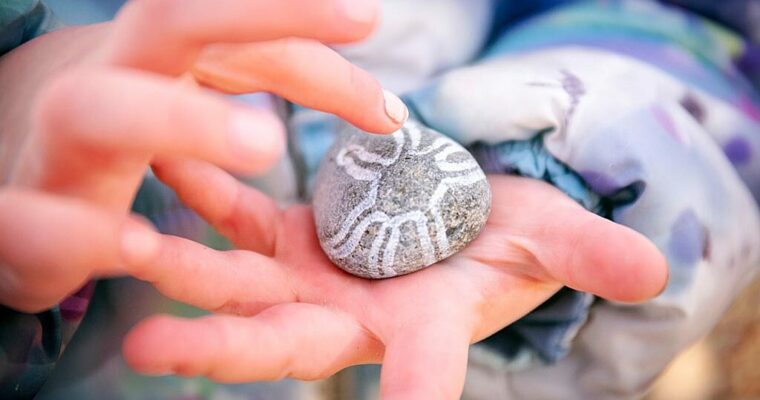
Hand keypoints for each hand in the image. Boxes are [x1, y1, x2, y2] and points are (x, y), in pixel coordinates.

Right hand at [0, 0, 407, 311]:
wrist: (5, 186)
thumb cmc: (119, 136)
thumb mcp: (196, 94)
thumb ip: (269, 78)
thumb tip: (382, 105)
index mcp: (150, 58)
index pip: (233, 24)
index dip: (303, 22)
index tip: (373, 20)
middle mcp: (104, 81)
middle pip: (170, 22)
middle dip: (260, 15)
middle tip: (365, 18)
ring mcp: (56, 147)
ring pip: (100, 110)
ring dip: (183, 119)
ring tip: (269, 142)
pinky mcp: (18, 217)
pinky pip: (35, 219)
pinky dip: (80, 229)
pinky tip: (136, 242)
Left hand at [120, 159, 667, 399]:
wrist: (454, 215)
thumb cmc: (504, 239)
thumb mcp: (545, 241)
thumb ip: (582, 255)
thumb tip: (649, 270)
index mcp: (420, 327)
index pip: (422, 371)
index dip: (413, 394)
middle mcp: (350, 318)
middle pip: (284, 341)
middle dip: (220, 349)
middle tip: (149, 351)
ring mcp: (309, 277)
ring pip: (240, 280)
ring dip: (184, 267)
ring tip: (131, 245)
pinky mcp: (285, 235)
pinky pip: (236, 215)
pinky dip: (203, 193)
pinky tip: (169, 162)